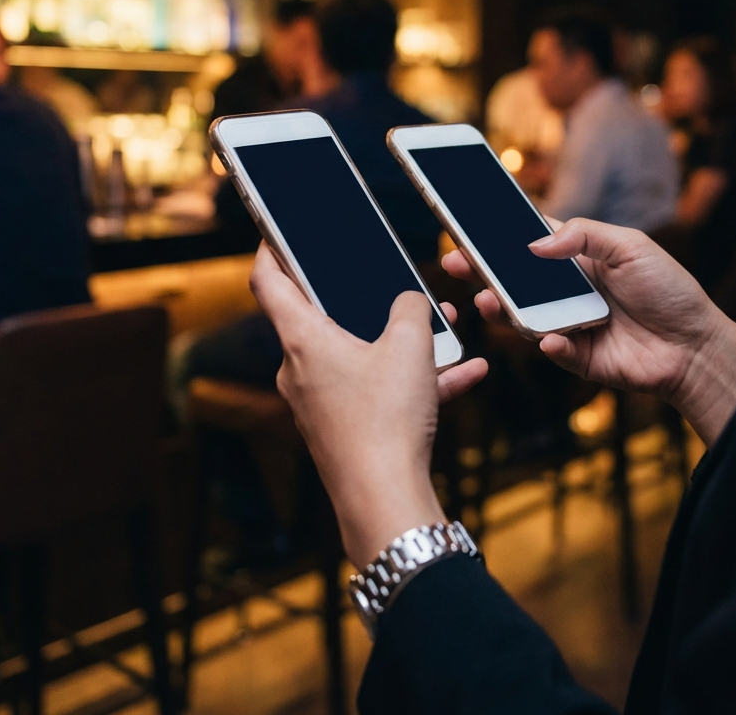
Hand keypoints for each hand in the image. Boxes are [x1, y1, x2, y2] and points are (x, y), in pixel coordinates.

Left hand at [250, 244, 488, 567]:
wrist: (386, 501)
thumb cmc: (386, 421)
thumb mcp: (410, 346)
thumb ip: (411, 309)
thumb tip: (410, 302)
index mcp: (302, 340)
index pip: (268, 281)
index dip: (270, 250)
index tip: (277, 233)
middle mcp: (300, 370)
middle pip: (319, 317)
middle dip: (360, 298)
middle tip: (381, 277)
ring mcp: (320, 402)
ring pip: (361, 356)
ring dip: (400, 341)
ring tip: (445, 329)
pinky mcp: (344, 428)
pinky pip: (379, 391)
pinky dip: (415, 380)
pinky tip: (467, 372)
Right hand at [442, 218, 735, 446]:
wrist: (696, 346)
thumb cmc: (669, 290)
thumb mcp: (630, 246)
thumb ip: (584, 236)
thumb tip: (535, 244)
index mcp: (579, 257)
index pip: (531, 240)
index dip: (500, 234)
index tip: (468, 225)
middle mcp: (567, 289)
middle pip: (515, 277)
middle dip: (482, 269)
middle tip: (453, 261)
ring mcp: (568, 322)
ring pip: (522, 314)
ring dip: (502, 307)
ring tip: (488, 301)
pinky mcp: (576, 356)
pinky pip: (551, 348)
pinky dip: (548, 343)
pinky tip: (551, 338)